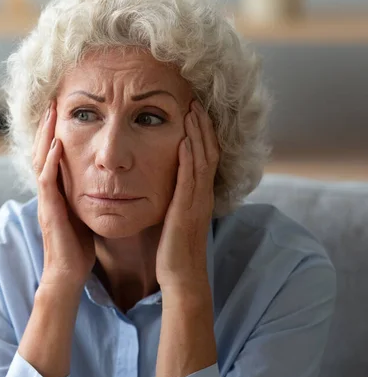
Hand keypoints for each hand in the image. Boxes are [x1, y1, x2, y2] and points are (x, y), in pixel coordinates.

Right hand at [33, 100, 95, 290]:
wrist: (68, 275)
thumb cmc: (78, 248)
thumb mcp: (83, 215)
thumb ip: (85, 197)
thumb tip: (100, 183)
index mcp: (57, 192)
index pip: (53, 156)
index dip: (55, 133)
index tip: (64, 112)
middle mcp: (48, 193)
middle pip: (42, 151)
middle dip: (48, 127)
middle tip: (54, 102)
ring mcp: (46, 201)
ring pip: (40, 161)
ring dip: (46, 135)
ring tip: (52, 113)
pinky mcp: (49, 211)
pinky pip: (47, 181)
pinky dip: (50, 161)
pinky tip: (56, 144)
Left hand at [156, 100, 219, 291]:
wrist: (181, 276)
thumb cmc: (175, 249)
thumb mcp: (176, 217)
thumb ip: (176, 198)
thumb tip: (168, 184)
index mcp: (199, 195)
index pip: (205, 156)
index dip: (202, 133)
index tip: (193, 111)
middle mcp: (203, 195)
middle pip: (208, 151)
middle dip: (202, 126)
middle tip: (195, 101)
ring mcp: (197, 202)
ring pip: (202, 160)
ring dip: (197, 134)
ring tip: (191, 111)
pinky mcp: (186, 210)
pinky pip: (190, 179)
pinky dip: (189, 158)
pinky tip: (184, 140)